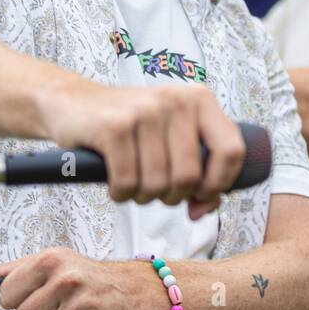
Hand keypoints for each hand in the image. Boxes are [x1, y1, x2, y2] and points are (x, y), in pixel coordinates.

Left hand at [0, 248, 166, 309]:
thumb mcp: (48, 264)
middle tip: (59, 307)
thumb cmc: (85, 277)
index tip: (39, 294)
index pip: (6, 296)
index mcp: (50, 260)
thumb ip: (7, 273)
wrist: (131, 290)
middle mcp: (67, 279)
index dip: (20, 300)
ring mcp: (82, 304)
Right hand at [39, 80, 243, 217]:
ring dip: (143, 196)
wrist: (76, 103)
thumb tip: (201, 210)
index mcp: (201, 100)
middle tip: (155, 189)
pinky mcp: (114, 127)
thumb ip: (200, 172)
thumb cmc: (133, 129)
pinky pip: (127, 183)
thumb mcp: (173, 138)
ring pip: (158, 184)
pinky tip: (114, 182)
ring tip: (134, 182)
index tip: (201, 196)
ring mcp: (145, 111)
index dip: (220, 183)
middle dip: (172, 196)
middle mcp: (177, 100)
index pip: (232, 150)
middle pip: (190, 176)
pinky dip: (120, 193)